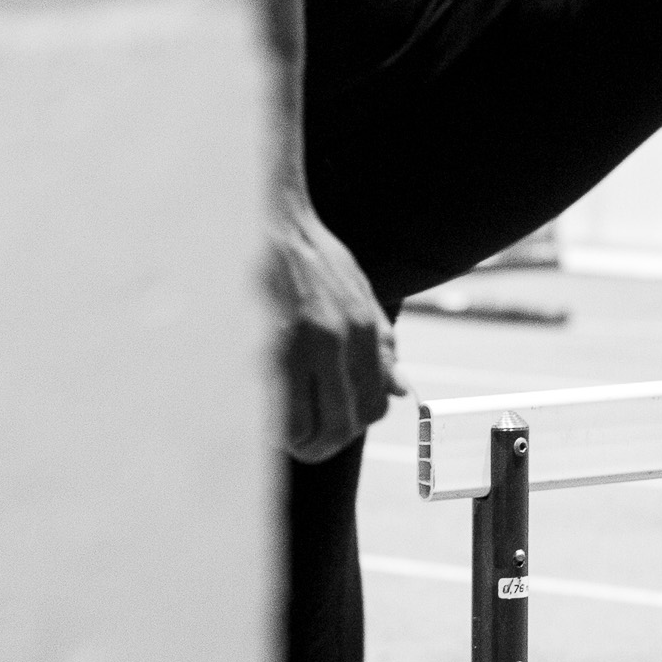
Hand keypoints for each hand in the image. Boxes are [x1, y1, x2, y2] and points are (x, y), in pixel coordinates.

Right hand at [275, 189, 397, 459]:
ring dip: (295, 441)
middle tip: (302, 444)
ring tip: (279, 434)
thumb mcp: (357, 291)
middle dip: (323, 445)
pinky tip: (260, 417)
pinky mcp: (259, 344)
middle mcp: (336, 340)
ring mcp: (296, 344)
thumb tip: (402, 390)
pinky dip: (268, 426)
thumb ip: (379, 343)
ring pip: (306, 427)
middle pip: (343, 425)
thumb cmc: (309, 254)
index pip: (372, 406)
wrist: (266, 217)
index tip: (330, 428)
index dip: (352, 428)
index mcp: (363, 328)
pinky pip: (272, 410)